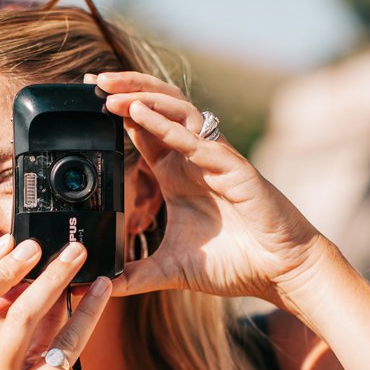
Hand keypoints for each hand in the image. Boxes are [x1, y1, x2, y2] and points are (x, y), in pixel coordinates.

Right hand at [0, 235, 111, 369]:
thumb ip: (9, 335)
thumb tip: (36, 282)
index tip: (6, 243)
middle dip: (2, 265)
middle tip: (36, 244)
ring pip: (19, 317)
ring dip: (51, 278)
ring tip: (77, 253)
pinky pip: (64, 344)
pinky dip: (86, 312)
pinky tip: (101, 291)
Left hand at [93, 71, 329, 314]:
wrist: (280, 272)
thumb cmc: (235, 264)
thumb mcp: (170, 269)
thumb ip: (134, 275)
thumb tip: (100, 286)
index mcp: (175, 174)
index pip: (142, 129)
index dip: (117, 110)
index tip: (88, 99)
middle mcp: (192, 158)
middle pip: (156, 106)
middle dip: (125, 89)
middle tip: (92, 83)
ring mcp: (213, 158)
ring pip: (176, 110)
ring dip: (142, 97)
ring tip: (110, 93)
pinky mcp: (232, 168)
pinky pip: (196, 141)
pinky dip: (166, 126)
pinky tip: (140, 114)